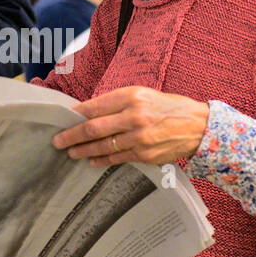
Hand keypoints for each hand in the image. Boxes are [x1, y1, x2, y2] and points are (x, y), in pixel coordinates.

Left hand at [52, 86, 209, 166]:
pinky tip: (91, 161)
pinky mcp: (145, 154)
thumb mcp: (143, 95)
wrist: (197, 126)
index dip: (76, 114)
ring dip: (84, 151)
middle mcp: (134, 116)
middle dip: (72, 136)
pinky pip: (117, 159)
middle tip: (58, 141)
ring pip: (103, 146)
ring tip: (71, 153)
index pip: (95, 106)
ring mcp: (139, 137)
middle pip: (94, 128)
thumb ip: (117, 103)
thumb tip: (89, 113)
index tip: (63, 119)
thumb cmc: (167, 107)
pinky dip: (102, 160)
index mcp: (132, 96)